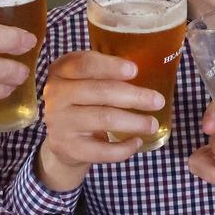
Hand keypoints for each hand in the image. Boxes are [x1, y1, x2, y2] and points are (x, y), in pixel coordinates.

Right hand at [36, 51, 164, 191]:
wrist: (61, 139)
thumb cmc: (82, 101)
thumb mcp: (85, 80)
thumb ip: (106, 72)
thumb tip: (147, 69)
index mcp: (61, 71)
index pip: (84, 64)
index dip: (110, 66)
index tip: (135, 70)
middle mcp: (56, 95)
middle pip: (100, 92)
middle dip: (134, 96)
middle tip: (158, 101)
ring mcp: (60, 123)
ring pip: (104, 119)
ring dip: (134, 121)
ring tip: (153, 123)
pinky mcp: (68, 148)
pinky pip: (101, 150)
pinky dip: (124, 148)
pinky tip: (137, 142)